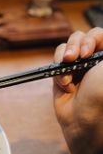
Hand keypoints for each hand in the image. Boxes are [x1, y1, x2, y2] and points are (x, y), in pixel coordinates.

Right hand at [53, 27, 102, 153]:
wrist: (84, 119)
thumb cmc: (101, 94)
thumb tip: (100, 38)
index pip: (98, 35)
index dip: (92, 38)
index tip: (89, 52)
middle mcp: (93, 59)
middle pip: (80, 37)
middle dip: (75, 45)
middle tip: (75, 58)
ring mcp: (77, 67)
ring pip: (65, 47)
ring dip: (65, 56)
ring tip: (68, 69)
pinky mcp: (62, 76)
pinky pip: (56, 62)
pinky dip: (59, 72)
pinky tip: (66, 85)